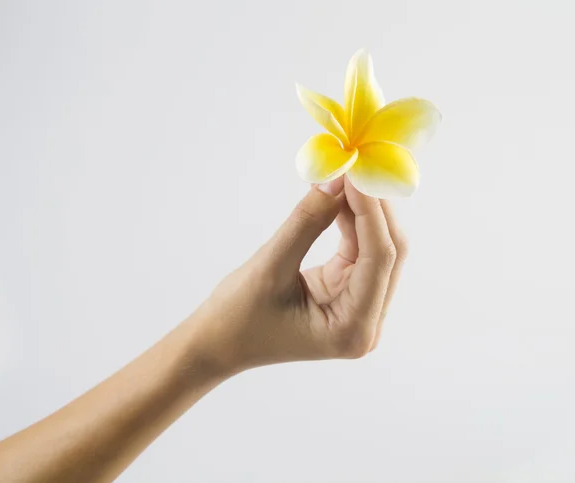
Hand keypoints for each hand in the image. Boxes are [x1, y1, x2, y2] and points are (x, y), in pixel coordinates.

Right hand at [191, 176, 407, 372]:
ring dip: (362, 212)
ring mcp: (359, 309)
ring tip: (343, 176)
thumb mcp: (270, 267)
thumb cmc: (236, 318)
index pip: (378, 258)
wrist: (219, 343)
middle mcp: (365, 322)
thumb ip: (306, 222)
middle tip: (354, 168)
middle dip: (373, 209)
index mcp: (353, 329)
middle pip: (387, 253)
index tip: (356, 172)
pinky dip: (348, 222)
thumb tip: (336, 180)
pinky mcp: (347, 294)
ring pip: (376, 248)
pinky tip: (336, 196)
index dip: (371, 211)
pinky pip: (358, 251)